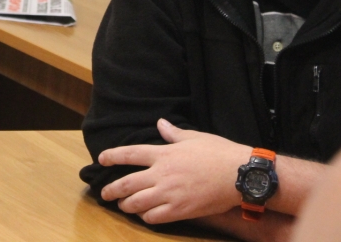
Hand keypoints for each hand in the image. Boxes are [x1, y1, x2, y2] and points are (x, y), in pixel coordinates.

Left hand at [99, 118, 248, 223]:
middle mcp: (162, 174)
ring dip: (126, 205)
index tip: (101, 159)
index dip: (112, 156)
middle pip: (127, 183)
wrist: (239, 174)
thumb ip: (173, 133)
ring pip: (136, 203)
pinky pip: (154, 217)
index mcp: (164, 154)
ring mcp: (169, 193)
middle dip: (111, 189)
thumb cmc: (218, 152)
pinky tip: (145, 215)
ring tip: (123, 205)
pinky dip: (146, 216)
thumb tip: (161, 124)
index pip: (130, 154)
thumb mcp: (194, 137)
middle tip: (104, 193)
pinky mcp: (180, 210)